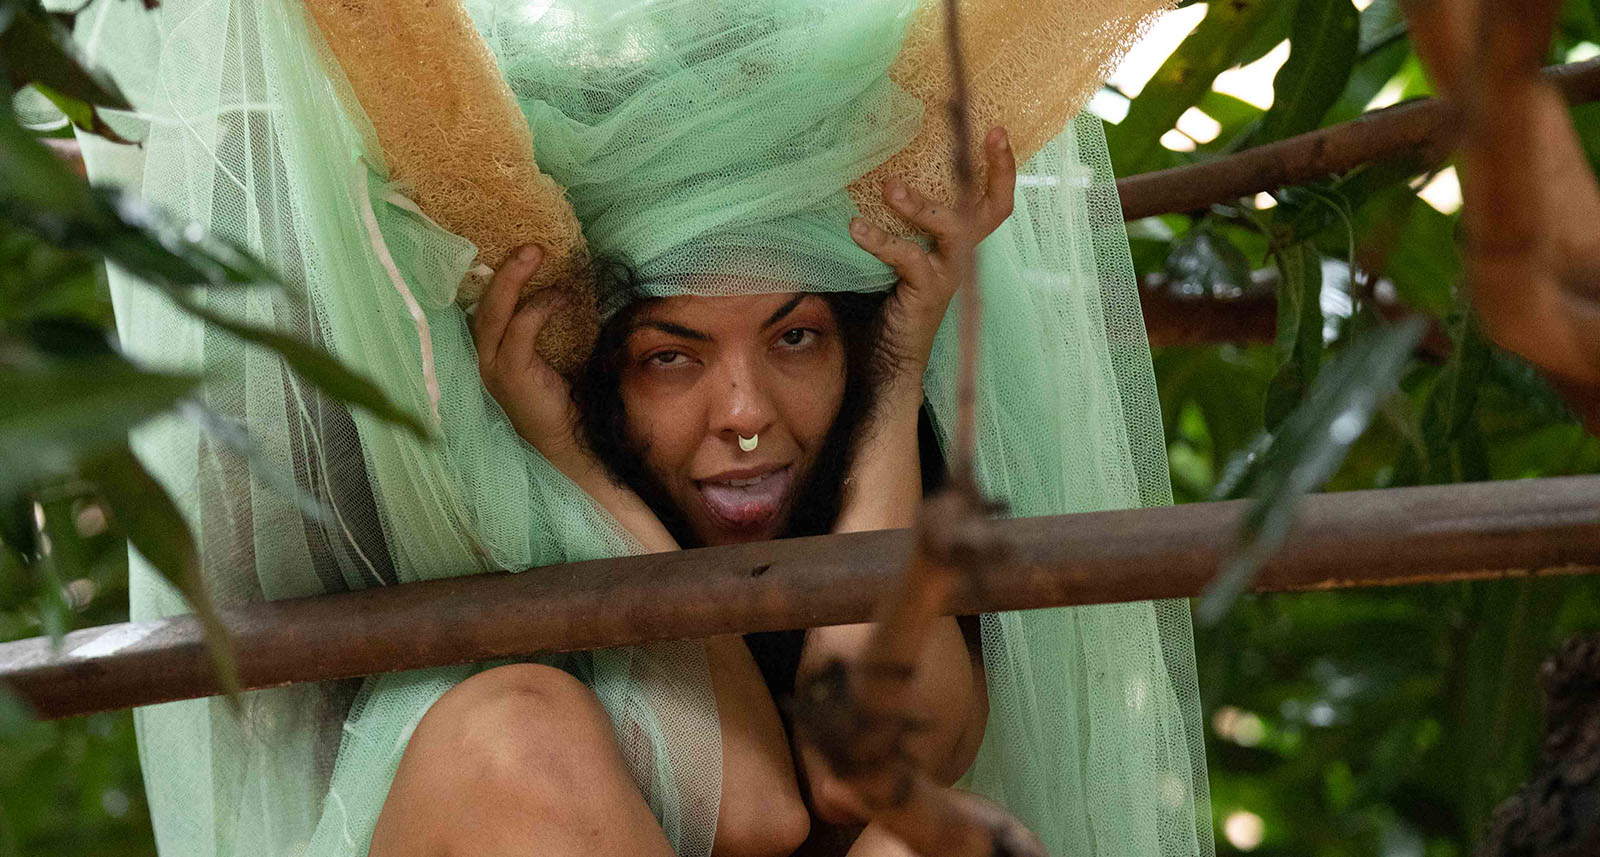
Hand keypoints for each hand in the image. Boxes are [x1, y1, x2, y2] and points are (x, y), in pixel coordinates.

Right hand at [471, 245, 581, 464]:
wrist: (568, 440)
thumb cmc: (562, 396)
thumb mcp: (552, 353)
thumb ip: (546, 325)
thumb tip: (566, 283)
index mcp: (491, 350)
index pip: (485, 306)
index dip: (497, 278)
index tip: (520, 252)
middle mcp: (483, 357)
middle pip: (484, 303)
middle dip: (505, 270)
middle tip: (530, 245)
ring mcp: (492, 366)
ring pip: (494, 312)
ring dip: (514, 279)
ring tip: (535, 253)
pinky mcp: (510, 374)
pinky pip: (519, 331)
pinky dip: (537, 309)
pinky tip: (559, 298)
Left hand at [848, 125, 1016, 398]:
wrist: (884, 362)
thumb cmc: (881, 306)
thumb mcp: (885, 256)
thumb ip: (884, 222)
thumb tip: (853, 177)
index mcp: (954, 246)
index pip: (988, 203)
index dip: (999, 170)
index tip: (998, 131)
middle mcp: (959, 258)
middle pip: (991, 210)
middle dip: (996, 170)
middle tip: (988, 134)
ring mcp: (947, 275)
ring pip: (953, 229)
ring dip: (923, 206)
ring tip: (891, 189)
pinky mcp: (926, 292)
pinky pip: (909, 258)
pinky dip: (881, 241)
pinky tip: (856, 229)